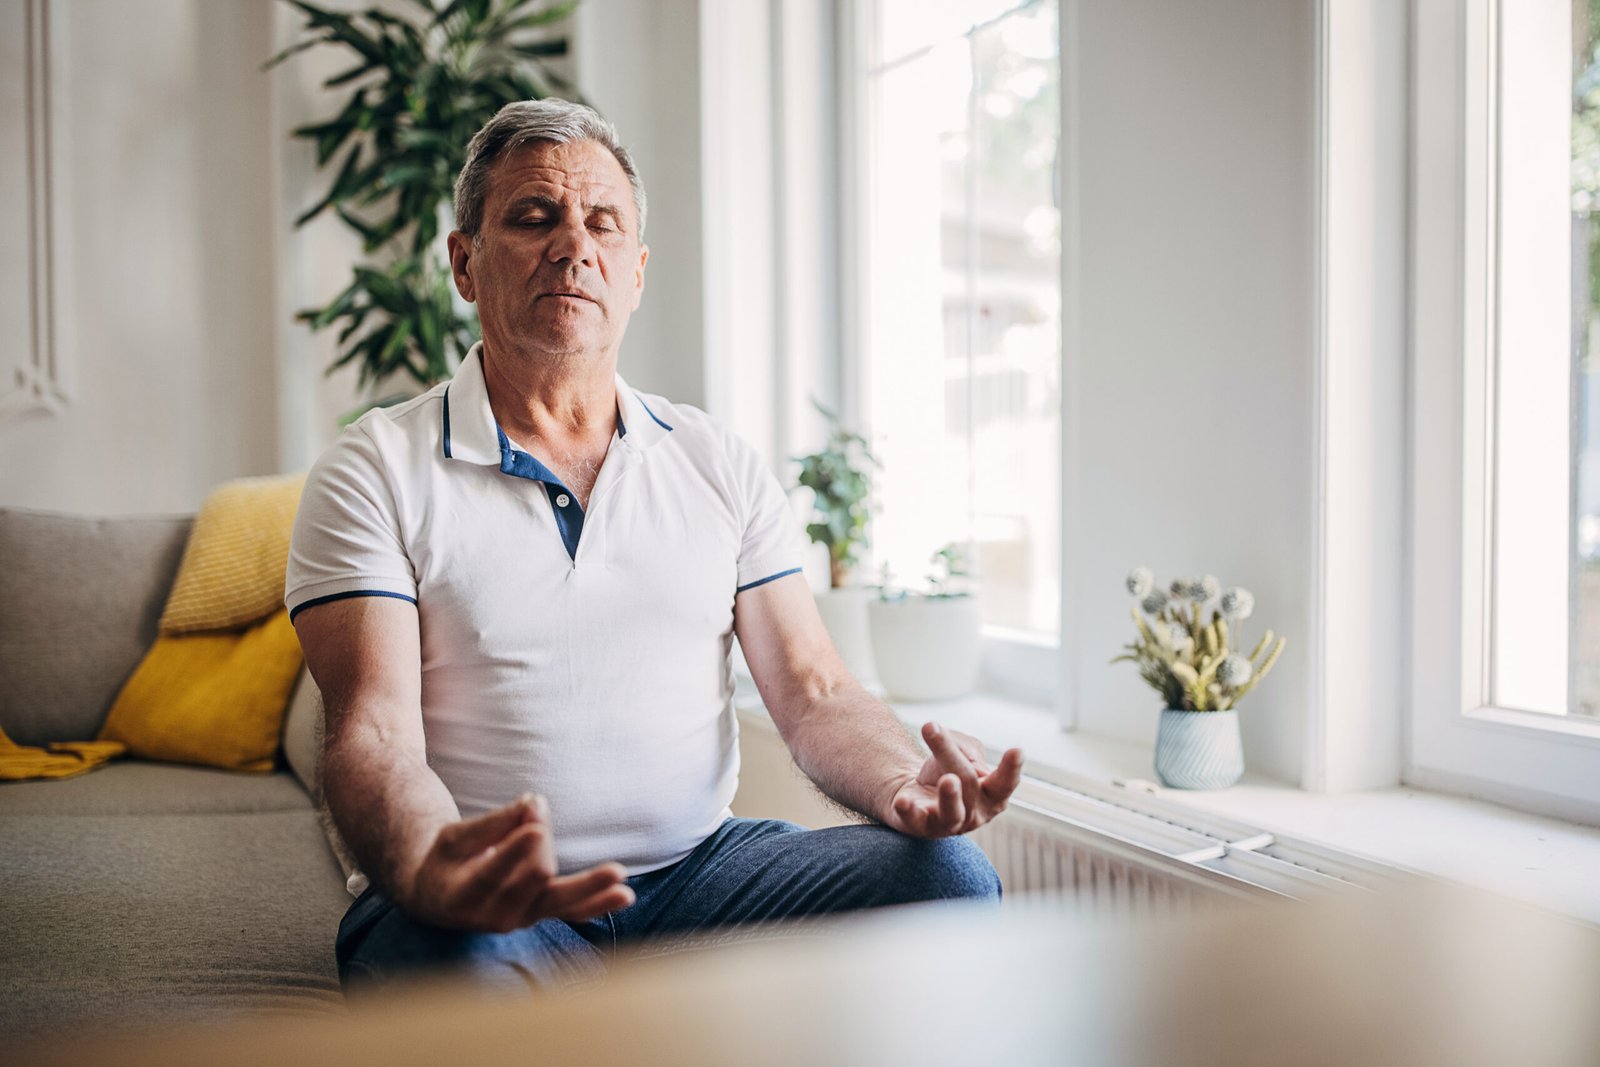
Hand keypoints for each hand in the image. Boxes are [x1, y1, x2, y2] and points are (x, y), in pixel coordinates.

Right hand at [403, 793, 634, 932]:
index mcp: (463, 896)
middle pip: (533, 878)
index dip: (515, 851)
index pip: (494, 873)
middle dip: (541, 842)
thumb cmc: (447, 858)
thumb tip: (535, 803)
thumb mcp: (457, 835)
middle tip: (534, 806)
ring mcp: (521, 919)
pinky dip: (597, 904)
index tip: (535, 829)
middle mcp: (494, 916)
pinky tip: (623, 896)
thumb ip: (495, 822)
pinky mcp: (539, 914)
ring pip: (558, 897)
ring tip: (618, 873)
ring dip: (587, 884)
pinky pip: (572, 912)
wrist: (438, 896)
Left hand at [884, 722, 1023, 837]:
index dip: (1011, 769)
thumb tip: (965, 762)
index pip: (1005, 783)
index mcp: (992, 795)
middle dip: (951, 754)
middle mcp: (975, 814)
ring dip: (950, 796)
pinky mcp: (920, 827)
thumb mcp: (961, 749)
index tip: (1017, 750)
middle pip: (969, 783)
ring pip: (952, 812)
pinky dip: (909, 811)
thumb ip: (967, 749)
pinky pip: (915, 820)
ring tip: (948, 781)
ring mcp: (948, 824)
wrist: (915, 791)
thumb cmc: (947, 769)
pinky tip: (903, 800)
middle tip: (930, 727)